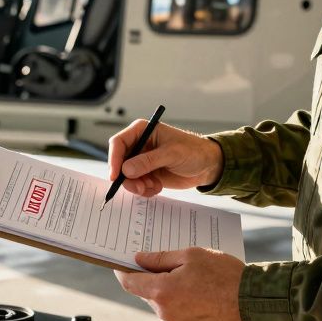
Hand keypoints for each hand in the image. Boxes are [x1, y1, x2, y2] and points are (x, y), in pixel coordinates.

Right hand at [107, 120, 222, 196]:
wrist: (207, 165)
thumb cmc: (193, 151)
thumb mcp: (172, 154)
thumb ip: (148, 161)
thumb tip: (126, 169)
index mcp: (142, 131)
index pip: (119, 143)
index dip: (114, 159)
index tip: (116, 175)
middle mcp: (139, 145)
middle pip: (119, 162)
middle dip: (127, 178)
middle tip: (140, 187)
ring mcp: (142, 161)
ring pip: (126, 177)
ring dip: (138, 185)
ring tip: (153, 186)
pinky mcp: (147, 174)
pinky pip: (136, 185)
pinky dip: (145, 189)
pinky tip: (157, 187)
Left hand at [115, 248, 244, 320]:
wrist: (251, 301)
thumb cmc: (223, 274)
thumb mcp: (191, 255)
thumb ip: (160, 258)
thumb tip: (139, 259)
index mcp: (162, 291)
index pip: (130, 283)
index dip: (123, 271)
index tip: (121, 264)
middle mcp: (166, 313)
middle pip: (149, 293)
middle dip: (155, 279)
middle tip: (171, 264)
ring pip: (164, 305)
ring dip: (171, 292)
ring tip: (194, 279)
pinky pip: (178, 316)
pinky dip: (183, 304)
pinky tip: (201, 294)